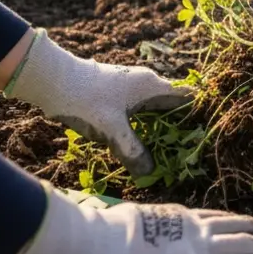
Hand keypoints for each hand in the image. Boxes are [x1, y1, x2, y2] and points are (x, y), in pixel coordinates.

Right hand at [4, 187, 252, 253]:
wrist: (88, 242)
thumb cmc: (94, 236)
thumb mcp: (128, 224)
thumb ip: (145, 230)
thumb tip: (137, 235)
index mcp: (179, 217)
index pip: (223, 219)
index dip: (248, 224)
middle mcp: (195, 229)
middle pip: (246, 229)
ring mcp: (197, 250)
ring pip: (250, 248)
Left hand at [6, 29, 189, 175]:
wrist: (52, 80)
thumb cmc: (87, 100)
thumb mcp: (112, 131)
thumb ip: (133, 151)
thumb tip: (151, 173)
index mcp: (153, 87)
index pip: (188, 99)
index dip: (197, 117)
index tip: (200, 138)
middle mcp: (148, 82)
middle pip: (173, 105)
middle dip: (179, 127)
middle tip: (182, 151)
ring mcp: (132, 85)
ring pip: (156, 107)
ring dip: (160, 126)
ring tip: (163, 150)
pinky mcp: (119, 91)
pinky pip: (141, 108)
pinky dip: (145, 123)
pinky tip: (139, 139)